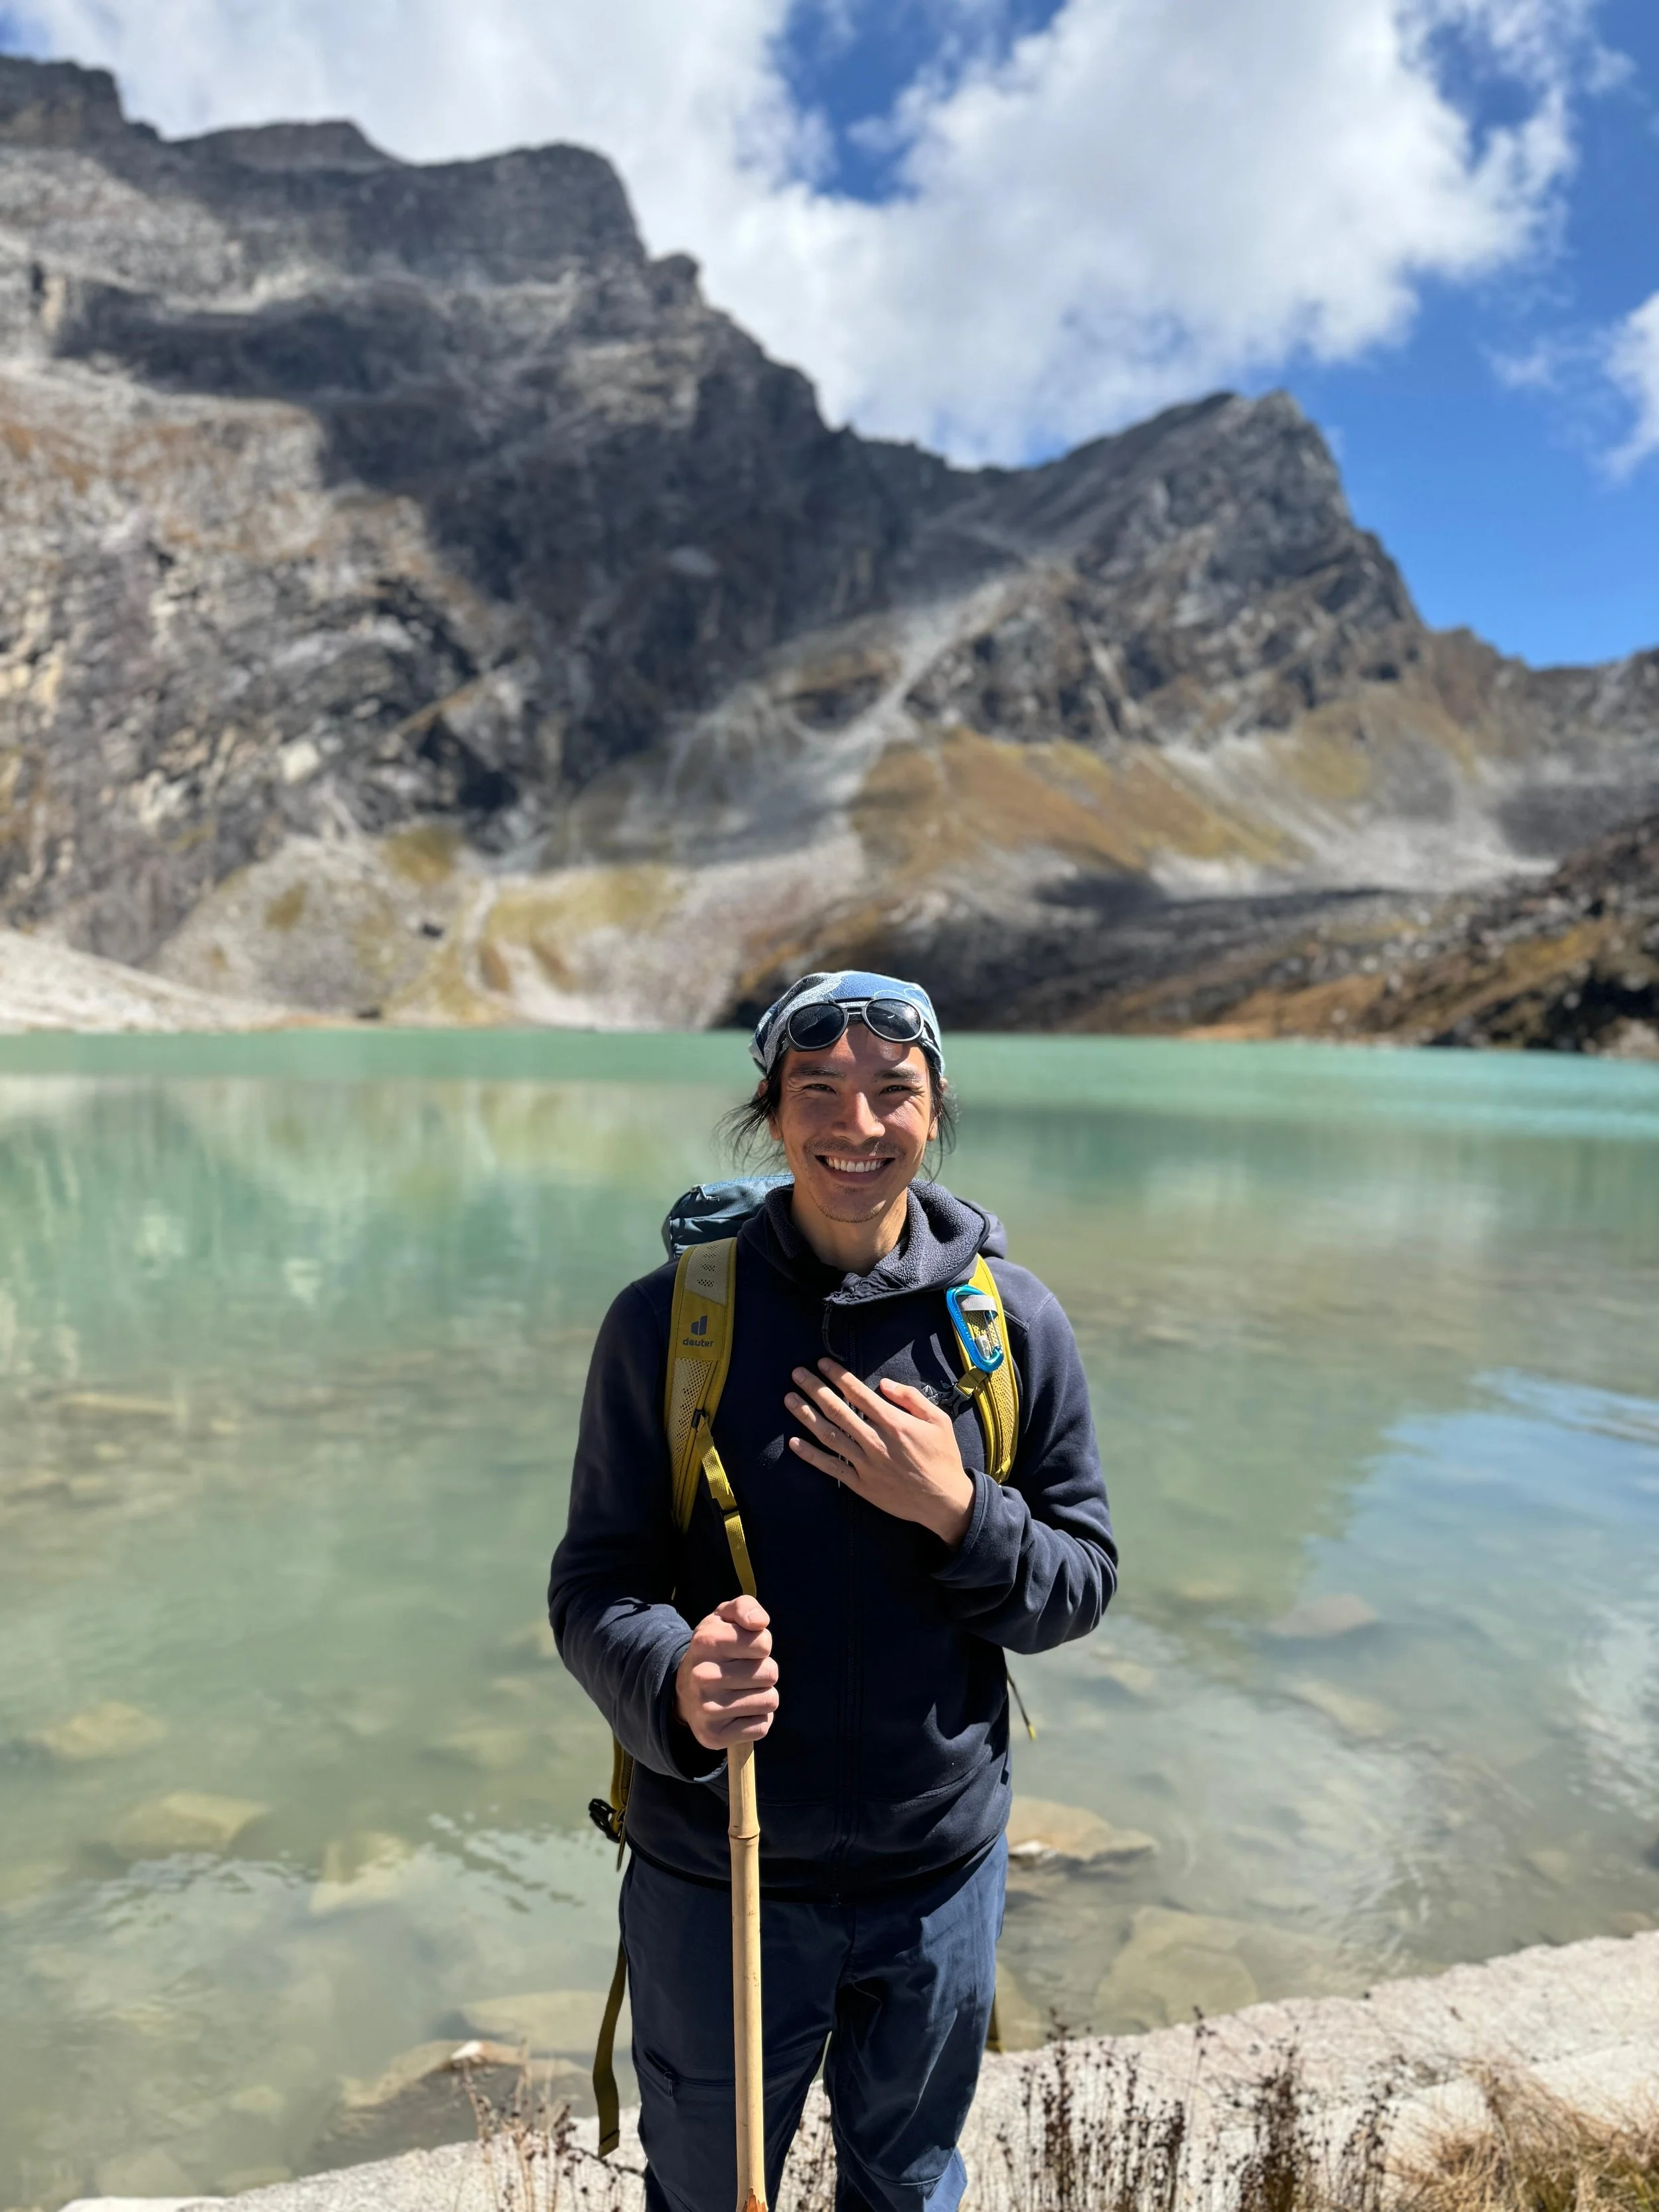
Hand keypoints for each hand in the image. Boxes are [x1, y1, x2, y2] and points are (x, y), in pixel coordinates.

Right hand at [674, 1596, 778, 1751]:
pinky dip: (757, 1719)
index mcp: (706, 1641)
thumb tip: (760, 1622)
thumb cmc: (715, 1650)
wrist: (683, 1691)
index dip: (761, 1645)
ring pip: (769, 1701)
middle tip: (743, 1673)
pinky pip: (762, 1726)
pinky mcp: (714, 1736)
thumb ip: (745, 1608)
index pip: (763, 1643)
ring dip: (762, 1696)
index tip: (745, 1649)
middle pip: (770, 1673)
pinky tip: (739, 1712)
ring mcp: (707, 1709)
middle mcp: (702, 1676)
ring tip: (742, 1692)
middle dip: (764, 1672)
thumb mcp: (724, 1618)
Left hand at [786, 1359, 974, 1547]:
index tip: (821, 1363)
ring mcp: (865, 1464)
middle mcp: (875, 1441)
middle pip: (838, 1410)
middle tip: (797, 1374)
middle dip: (814, 1389)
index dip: (837, 1376)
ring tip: (789, 1399)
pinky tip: (795, 1442)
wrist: (944, 1502)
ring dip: (806, 1416)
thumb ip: (911, 1398)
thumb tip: (883, 1384)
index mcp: (894, 1423)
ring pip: (829, 1435)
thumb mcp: (938, 1420)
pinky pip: (831, 1467)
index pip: (858, 1393)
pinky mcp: (861, 1484)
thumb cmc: (943, 1457)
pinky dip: (811, 1455)